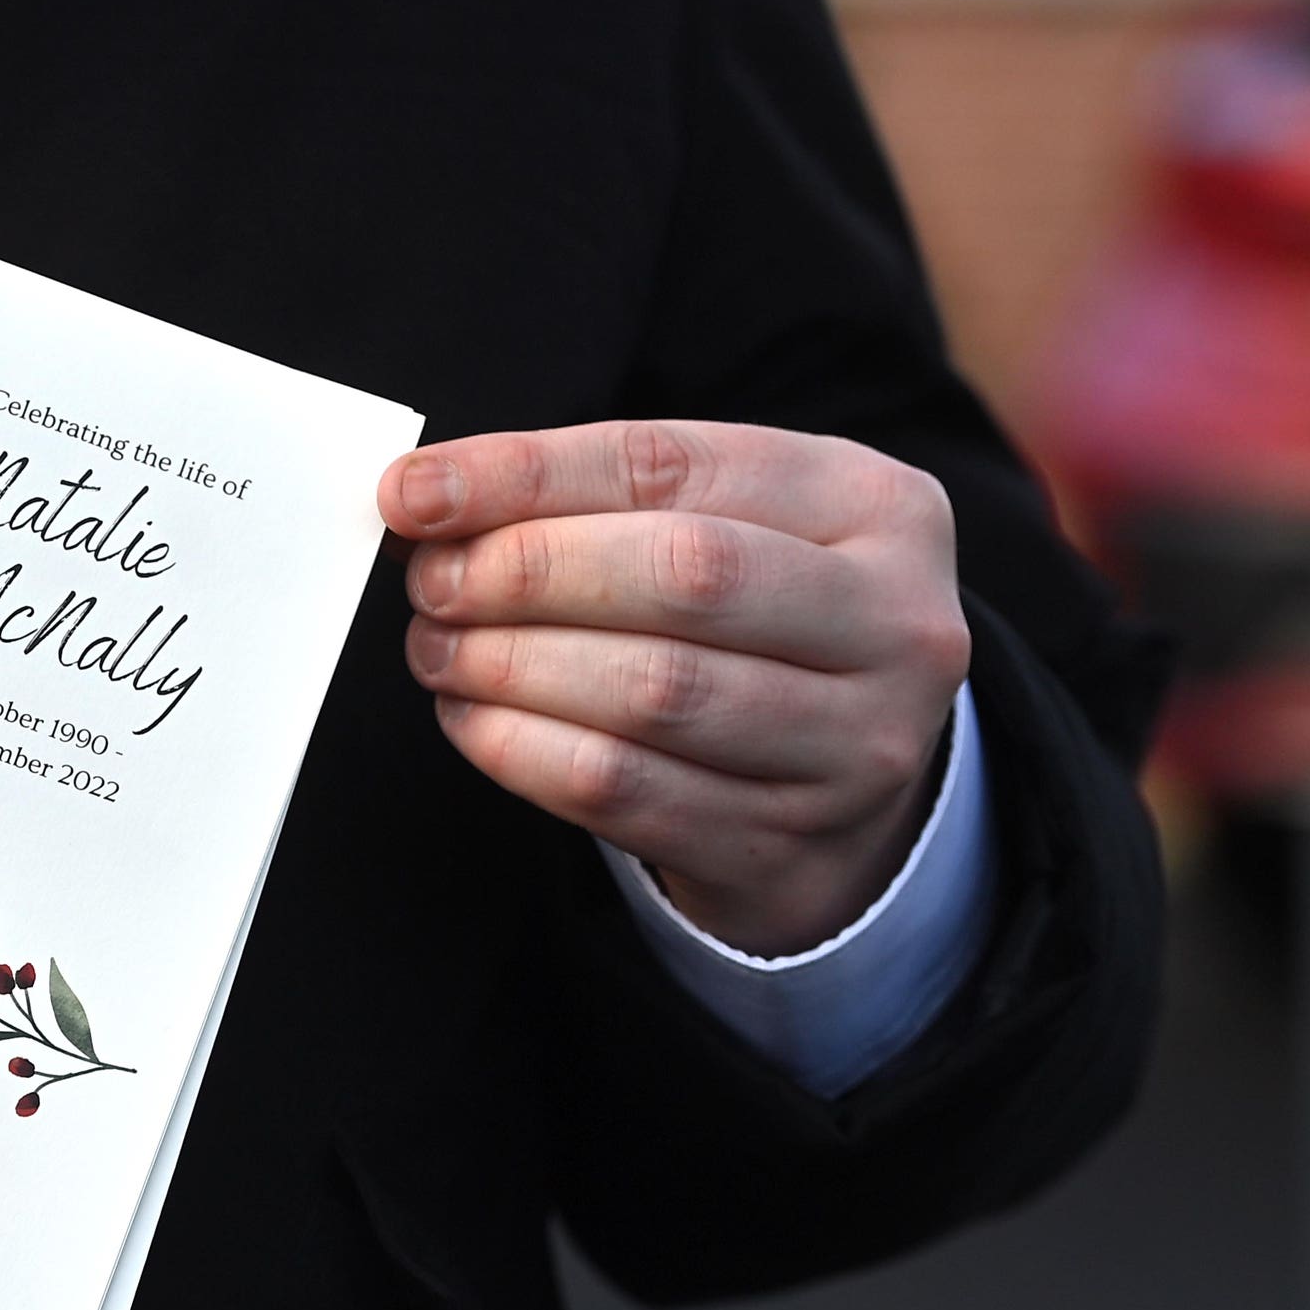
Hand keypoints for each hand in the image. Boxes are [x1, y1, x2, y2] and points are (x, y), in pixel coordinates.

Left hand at [380, 420, 969, 954]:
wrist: (842, 787)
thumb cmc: (756, 625)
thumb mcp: (725, 527)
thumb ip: (595, 498)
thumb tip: (426, 493)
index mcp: (877, 506)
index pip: (674, 466)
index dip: (528, 475)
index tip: (415, 492)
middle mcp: (895, 623)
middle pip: (681, 575)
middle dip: (526, 572)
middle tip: (433, 583)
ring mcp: (855, 746)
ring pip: (653, 689)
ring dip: (512, 664)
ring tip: (440, 648)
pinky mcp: (786, 843)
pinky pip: (625, 789)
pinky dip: (522, 749)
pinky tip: (472, 718)